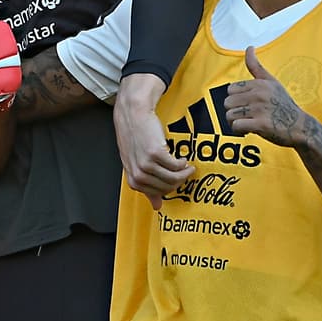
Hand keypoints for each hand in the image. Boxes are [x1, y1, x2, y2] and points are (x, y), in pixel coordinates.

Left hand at [114, 73, 193, 208]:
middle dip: (180, 181)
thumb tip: (157, 206)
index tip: (176, 181)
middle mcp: (138, 174)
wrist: (133, 115)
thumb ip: (146, 185)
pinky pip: (176, 165)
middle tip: (186, 172)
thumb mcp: (136, 164)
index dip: (170, 188)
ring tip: (188, 166)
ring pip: (173, 178)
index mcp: (133, 180)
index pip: (157, 194)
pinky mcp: (155, 154)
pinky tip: (182, 158)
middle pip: (167, 187)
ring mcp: (146, 165)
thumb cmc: (134, 137)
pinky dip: (182, 163)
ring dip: (184, 173)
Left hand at [225, 46, 306, 146]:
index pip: (230, 89)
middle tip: (248, 115)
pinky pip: (236, 126)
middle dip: (234, 111)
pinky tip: (249, 130)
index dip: (237, 99)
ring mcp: (260, 109)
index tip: (248, 104)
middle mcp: (260, 94)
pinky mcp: (261, 124)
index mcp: (260, 83)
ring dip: (236, 122)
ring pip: (229, 115)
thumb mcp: (272, 83)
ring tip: (249, 122)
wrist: (300, 127)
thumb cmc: (283, 104)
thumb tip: (249, 47)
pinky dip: (240, 130)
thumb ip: (256, 67)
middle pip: (227, 102)